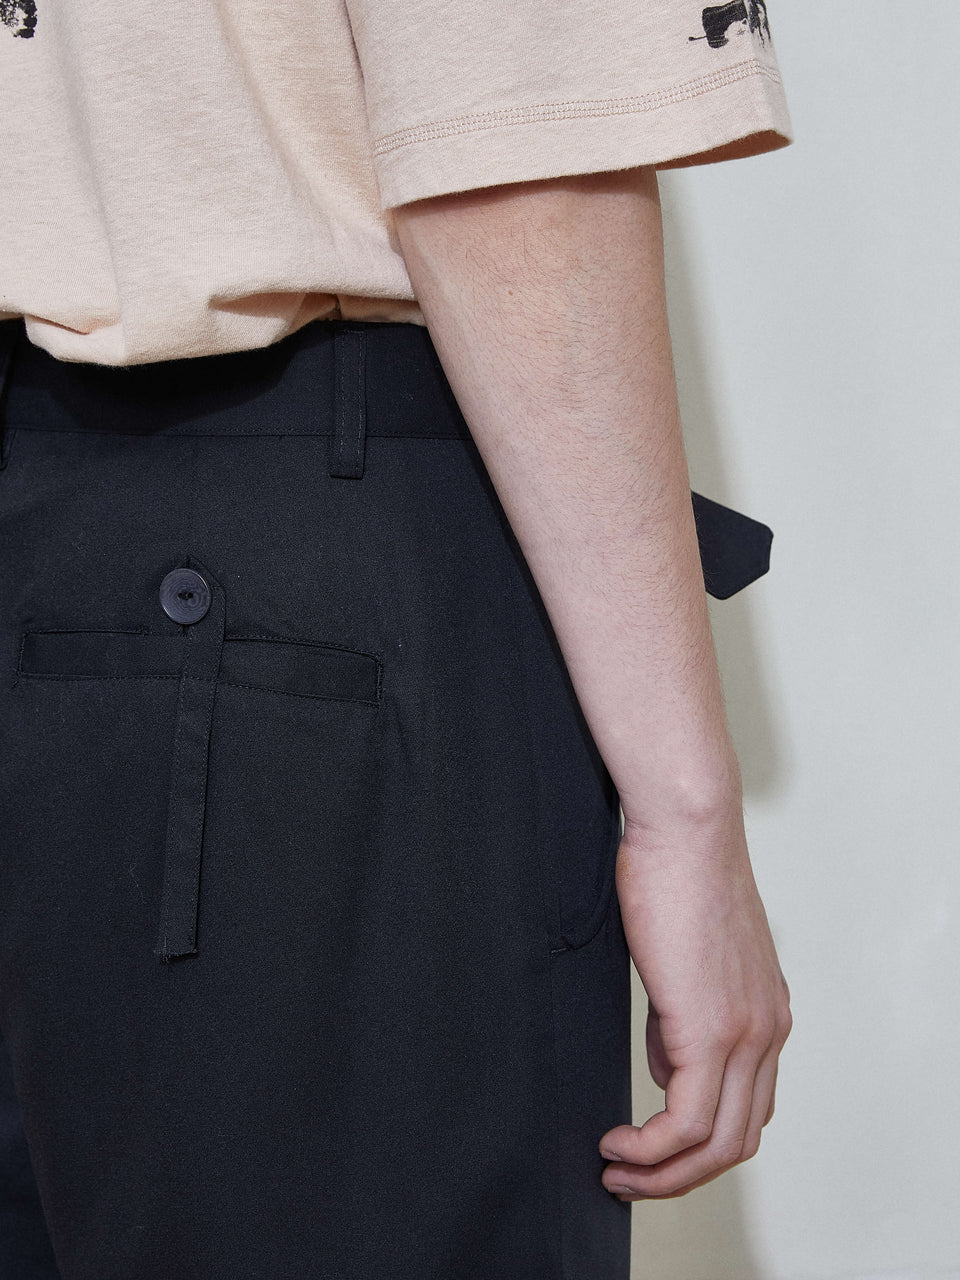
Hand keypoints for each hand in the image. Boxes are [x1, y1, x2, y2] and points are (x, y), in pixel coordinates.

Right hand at [598, 808, 791, 1200]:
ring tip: (616, 1171)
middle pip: (739, 1141)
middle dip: (682, 1175)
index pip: (748, 1107)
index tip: (651, 1147)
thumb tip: (664, 1059)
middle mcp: (767, 1031)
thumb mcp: (687, 956)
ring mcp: (745, 1034)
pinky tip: (616, 1145)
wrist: (685, 829)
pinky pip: (686, 1124)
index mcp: (766, 1013)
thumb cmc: (675, 873)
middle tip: (631, 1178)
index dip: (699, 1142)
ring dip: (663, 1174)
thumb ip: (683, 1013)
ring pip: (717, 1145)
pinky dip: (650, 1151)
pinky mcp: (709, 1031)